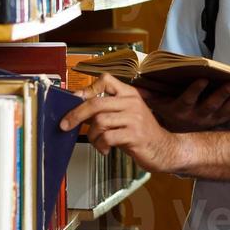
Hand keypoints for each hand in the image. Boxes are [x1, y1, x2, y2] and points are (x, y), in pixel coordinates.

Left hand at [59, 75, 189, 173]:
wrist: (164, 149)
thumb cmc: (141, 134)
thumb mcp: (125, 116)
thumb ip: (107, 110)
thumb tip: (78, 109)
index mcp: (129, 94)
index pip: (106, 79)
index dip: (88, 88)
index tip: (76, 100)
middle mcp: (132, 102)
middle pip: (95, 102)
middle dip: (76, 115)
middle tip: (65, 125)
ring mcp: (134, 118)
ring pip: (99, 121)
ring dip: (91, 135)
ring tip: (97, 142)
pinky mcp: (135, 135)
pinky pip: (107, 137)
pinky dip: (101, 145)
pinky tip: (105, 149)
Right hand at [138, 79, 229, 132]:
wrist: (177, 143)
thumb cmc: (166, 116)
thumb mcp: (156, 106)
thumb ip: (147, 96)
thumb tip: (134, 87)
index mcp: (182, 110)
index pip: (188, 99)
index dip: (195, 90)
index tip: (202, 79)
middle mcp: (198, 116)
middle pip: (213, 105)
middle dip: (225, 94)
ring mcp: (213, 119)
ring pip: (229, 109)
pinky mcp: (224, 119)